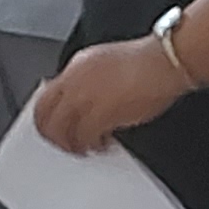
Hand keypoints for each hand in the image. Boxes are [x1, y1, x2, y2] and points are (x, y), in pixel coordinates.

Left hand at [29, 39, 188, 156]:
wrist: (165, 61)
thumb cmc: (145, 62)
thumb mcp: (105, 63)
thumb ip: (86, 81)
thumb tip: (76, 100)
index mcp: (76, 67)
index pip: (43, 99)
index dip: (46, 119)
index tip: (54, 128)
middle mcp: (75, 83)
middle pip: (46, 120)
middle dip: (54, 137)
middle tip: (65, 145)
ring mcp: (86, 99)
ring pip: (62, 133)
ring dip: (73, 145)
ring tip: (85, 147)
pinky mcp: (101, 114)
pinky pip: (84, 139)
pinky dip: (91, 146)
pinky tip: (102, 145)